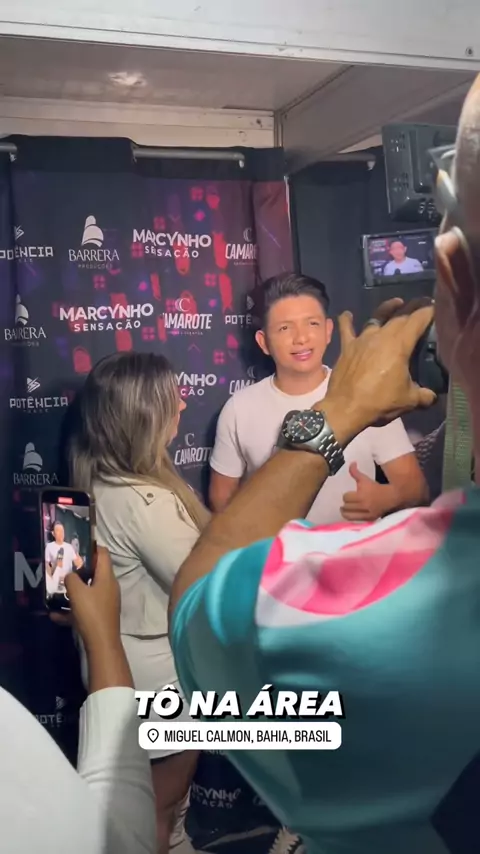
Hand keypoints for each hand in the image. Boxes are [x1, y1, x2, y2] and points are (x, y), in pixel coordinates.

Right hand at [64, 546, 120, 655]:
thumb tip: (70, 575)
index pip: (103, 554)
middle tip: (62, 567)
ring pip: (88, 591)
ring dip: (73, 591)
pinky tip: (55, 615)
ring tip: (56, 590)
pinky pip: (84, 608)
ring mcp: (106, 602)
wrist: (101, 644)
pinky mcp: (100, 615)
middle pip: (94, 572)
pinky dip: (72, 610)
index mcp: (107, 577)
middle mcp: (109, 587)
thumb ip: (71, 579)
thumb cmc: (91, 613)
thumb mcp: (77, 592)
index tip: (76, 547)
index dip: (92, 547)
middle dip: (78, 570)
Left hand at [319, 299, 435, 443]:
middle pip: (399, 317)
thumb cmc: (379, 402)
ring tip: (397, 302)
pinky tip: (347, 314)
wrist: (345, 408)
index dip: (428, 312)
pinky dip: (347, 321)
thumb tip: (432, 396)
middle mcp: (381, 336)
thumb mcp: (409, 400)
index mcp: (399, 344)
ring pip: (376, 318)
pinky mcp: (347, 347)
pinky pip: (346, 330)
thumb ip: (424, 395)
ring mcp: (362, 339)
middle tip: (421, 307)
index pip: (417, 320)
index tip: (435, 309)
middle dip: (412, 309)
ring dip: (387, 309)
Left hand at [341, 462, 385, 521]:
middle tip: (347, 502)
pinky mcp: (370, 519)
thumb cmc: (377, 487)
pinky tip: (351, 514)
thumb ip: (355, 472)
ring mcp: (366, 514)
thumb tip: (351, 463)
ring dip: (345, 512)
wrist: (392, 496)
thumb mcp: (365, 479)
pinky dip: (352, 517)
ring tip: (344, 509)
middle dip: (346, 503)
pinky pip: (356, 520)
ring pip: (348, 516)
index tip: (349, 494)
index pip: (346, 497)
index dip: (346, 495)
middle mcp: (363, 506)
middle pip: (346, 506)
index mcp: (361, 495)